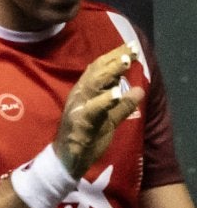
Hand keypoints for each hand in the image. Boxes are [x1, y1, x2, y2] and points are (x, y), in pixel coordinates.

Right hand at [53, 42, 144, 176]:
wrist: (67, 161)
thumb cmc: (86, 139)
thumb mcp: (109, 120)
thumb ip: (123, 105)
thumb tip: (140, 90)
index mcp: (84, 93)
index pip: (98, 69)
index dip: (114, 56)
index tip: (131, 47)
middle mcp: (79, 96)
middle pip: (96, 72)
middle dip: (114, 60)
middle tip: (131, 49)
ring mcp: (78, 109)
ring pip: (93, 86)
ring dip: (109, 73)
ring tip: (125, 63)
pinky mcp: (80, 123)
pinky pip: (92, 110)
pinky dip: (104, 101)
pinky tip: (117, 93)